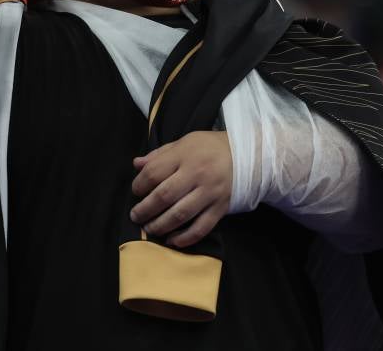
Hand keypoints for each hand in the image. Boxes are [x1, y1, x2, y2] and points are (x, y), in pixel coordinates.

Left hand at [130, 130, 232, 247]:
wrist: (247, 154)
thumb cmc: (209, 147)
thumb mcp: (184, 142)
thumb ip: (160, 154)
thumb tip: (136, 164)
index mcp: (184, 155)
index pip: (154, 173)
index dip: (139, 185)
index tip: (136, 191)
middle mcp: (196, 174)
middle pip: (164, 196)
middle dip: (145, 209)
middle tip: (135, 216)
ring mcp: (209, 193)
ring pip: (180, 215)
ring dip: (160, 226)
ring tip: (150, 228)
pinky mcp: (220, 208)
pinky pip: (201, 228)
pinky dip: (184, 238)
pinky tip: (172, 240)